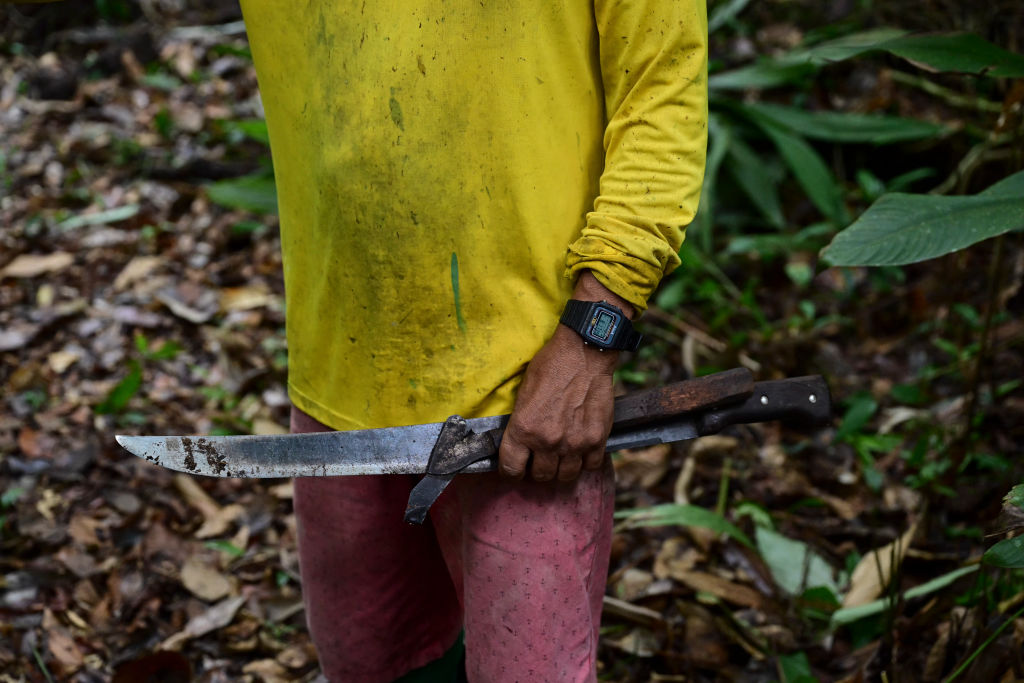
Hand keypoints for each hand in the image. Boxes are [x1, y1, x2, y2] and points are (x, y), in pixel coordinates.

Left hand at [498, 272, 633, 481]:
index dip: (511, 471)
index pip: (511, 469)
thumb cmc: (550, 367)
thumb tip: (519, 445)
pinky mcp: (597, 440)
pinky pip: (590, 466)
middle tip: (538, 460)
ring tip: (559, 457)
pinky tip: (580, 451)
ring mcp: (574, 443)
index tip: (515, 468)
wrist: (584, 354)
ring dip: (560, 469)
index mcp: (523, 429)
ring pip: (565, 476)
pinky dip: (585, 462)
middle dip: (536, 470)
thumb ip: (521, 424)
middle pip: (540, 476)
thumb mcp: (523, 393)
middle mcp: (548, 441)